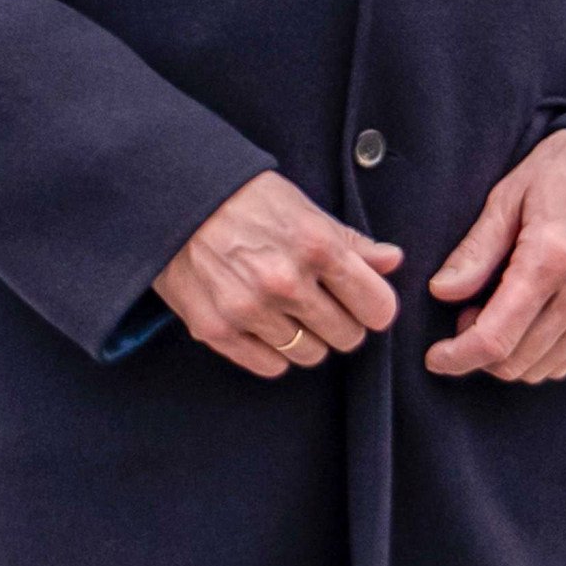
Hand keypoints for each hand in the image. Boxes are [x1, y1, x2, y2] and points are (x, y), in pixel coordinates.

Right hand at [156, 172, 403, 378]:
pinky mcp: (217, 330)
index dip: (373, 305)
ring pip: (310, 355)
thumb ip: (350, 240)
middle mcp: (286, 282)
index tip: (360, 300)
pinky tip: (262, 323)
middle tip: (319, 302)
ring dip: (305, 337)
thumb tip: (393, 261)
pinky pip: (271, 366)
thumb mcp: (302, 207)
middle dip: (340, 322)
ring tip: (286, 310)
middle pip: (347, 338)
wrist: (173, 199)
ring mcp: (250, 310)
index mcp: (316, 245)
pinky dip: (272, 351)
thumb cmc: (243, 198)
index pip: (378, 308)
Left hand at [425, 130, 565, 382]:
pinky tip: (523, 324)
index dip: (458, 357)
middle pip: (517, 361)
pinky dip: (538, 356)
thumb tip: (441, 292)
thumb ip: (475, 251)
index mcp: (548, 257)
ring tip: (494, 314)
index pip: (497, 336)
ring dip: (508, 357)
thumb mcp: (506, 197)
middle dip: (478, 353)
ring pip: (542, 369)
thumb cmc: (561, 170)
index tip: (435, 358)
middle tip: (465, 315)